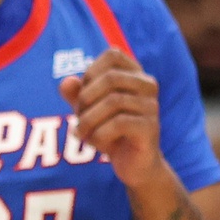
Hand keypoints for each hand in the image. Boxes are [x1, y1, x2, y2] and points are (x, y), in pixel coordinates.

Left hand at [59, 48, 162, 188]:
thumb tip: (67, 82)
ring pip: (114, 101)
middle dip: (86, 99)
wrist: (133, 164)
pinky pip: (120, 123)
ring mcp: (152, 106)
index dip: (91, 71)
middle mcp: (148, 85)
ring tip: (80, 134)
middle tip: (77, 119)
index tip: (83, 94)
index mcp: (135, 74)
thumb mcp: (87, 110)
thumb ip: (75, 93)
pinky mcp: (151, 128)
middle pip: (111, 78)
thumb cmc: (109, 131)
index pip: (113, 54)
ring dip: (88, 120)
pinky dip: (99, 134)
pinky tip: (95, 143)